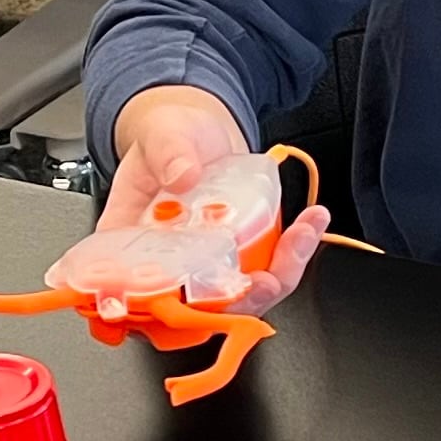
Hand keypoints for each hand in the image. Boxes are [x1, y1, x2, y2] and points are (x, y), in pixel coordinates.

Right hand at [104, 85, 333, 318]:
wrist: (199, 130)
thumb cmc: (167, 136)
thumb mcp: (162, 133)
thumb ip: (167, 152)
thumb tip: (181, 174)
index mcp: (131, 246)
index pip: (141, 296)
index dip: (171, 310)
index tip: (204, 300)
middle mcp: (169, 265)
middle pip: (200, 309)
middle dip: (239, 301)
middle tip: (266, 279)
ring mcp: (208, 264)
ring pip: (242, 296)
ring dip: (278, 274)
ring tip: (301, 236)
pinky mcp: (240, 255)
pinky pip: (268, 269)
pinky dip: (293, 252)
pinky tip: (310, 224)